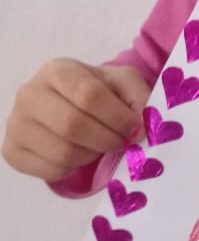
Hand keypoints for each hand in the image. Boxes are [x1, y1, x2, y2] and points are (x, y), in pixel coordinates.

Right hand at [2, 59, 149, 181]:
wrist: (72, 107)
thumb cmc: (100, 93)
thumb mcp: (124, 84)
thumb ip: (139, 97)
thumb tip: (143, 124)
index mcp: (58, 70)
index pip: (88, 95)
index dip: (117, 117)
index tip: (135, 128)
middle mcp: (29, 93)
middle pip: (72, 125)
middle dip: (107, 139)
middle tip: (121, 143)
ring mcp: (16, 123)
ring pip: (62, 152)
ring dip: (92, 155)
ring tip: (100, 146)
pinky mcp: (12, 150)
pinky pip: (51, 170)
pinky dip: (74, 169)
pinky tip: (80, 154)